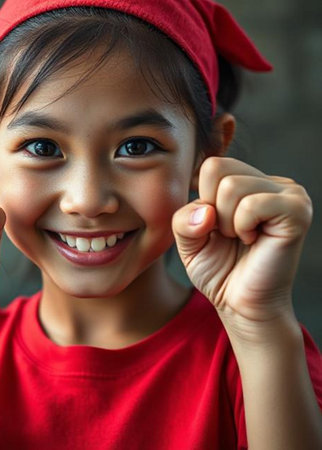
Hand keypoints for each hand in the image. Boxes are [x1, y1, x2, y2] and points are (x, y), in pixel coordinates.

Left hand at [172, 157, 312, 335]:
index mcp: (249, 182)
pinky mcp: (297, 211)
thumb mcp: (188, 240)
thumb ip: (183, 219)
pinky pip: (251, 205)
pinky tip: (254, 241)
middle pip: (218, 169)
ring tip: (241, 238)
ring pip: (231, 186)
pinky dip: (242, 227)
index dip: (203, 200)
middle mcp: (271, 182)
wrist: (241, 304)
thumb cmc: (219, 270)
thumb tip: (206, 211)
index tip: (216, 227)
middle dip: (212, 211)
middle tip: (230, 235)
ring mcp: (288, 194)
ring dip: (226, 222)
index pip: (212, 165)